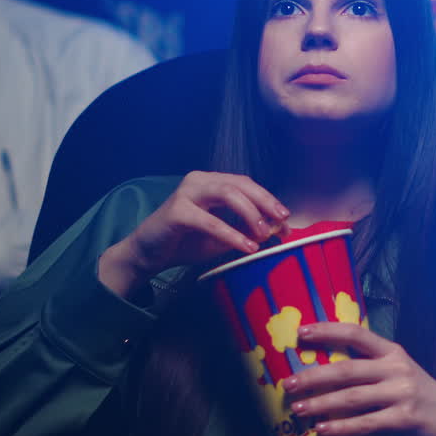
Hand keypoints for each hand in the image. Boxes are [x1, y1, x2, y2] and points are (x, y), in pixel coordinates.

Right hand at [98, 172, 288, 296]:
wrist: (148, 254)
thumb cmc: (186, 242)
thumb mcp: (223, 237)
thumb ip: (246, 230)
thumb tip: (276, 229)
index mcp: (212, 182)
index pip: (247, 184)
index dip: (269, 200)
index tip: (287, 221)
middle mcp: (200, 181)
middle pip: (241, 184)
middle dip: (265, 202)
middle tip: (282, 221)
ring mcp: (186, 193)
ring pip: (228, 194)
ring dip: (251, 214)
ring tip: (264, 234)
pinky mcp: (176, 211)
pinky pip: (211, 221)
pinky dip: (232, 234)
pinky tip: (247, 246)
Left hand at [285, 322, 435, 435]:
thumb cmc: (418, 396)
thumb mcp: (398, 373)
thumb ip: (370, 368)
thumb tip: (322, 371)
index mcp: (393, 352)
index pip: (356, 334)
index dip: (327, 331)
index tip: (300, 332)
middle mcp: (397, 368)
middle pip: (347, 369)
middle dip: (313, 376)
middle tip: (288, 384)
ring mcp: (403, 393)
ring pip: (352, 398)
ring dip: (321, 404)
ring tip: (298, 409)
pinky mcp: (406, 419)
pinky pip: (366, 423)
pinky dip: (341, 427)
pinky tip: (323, 429)